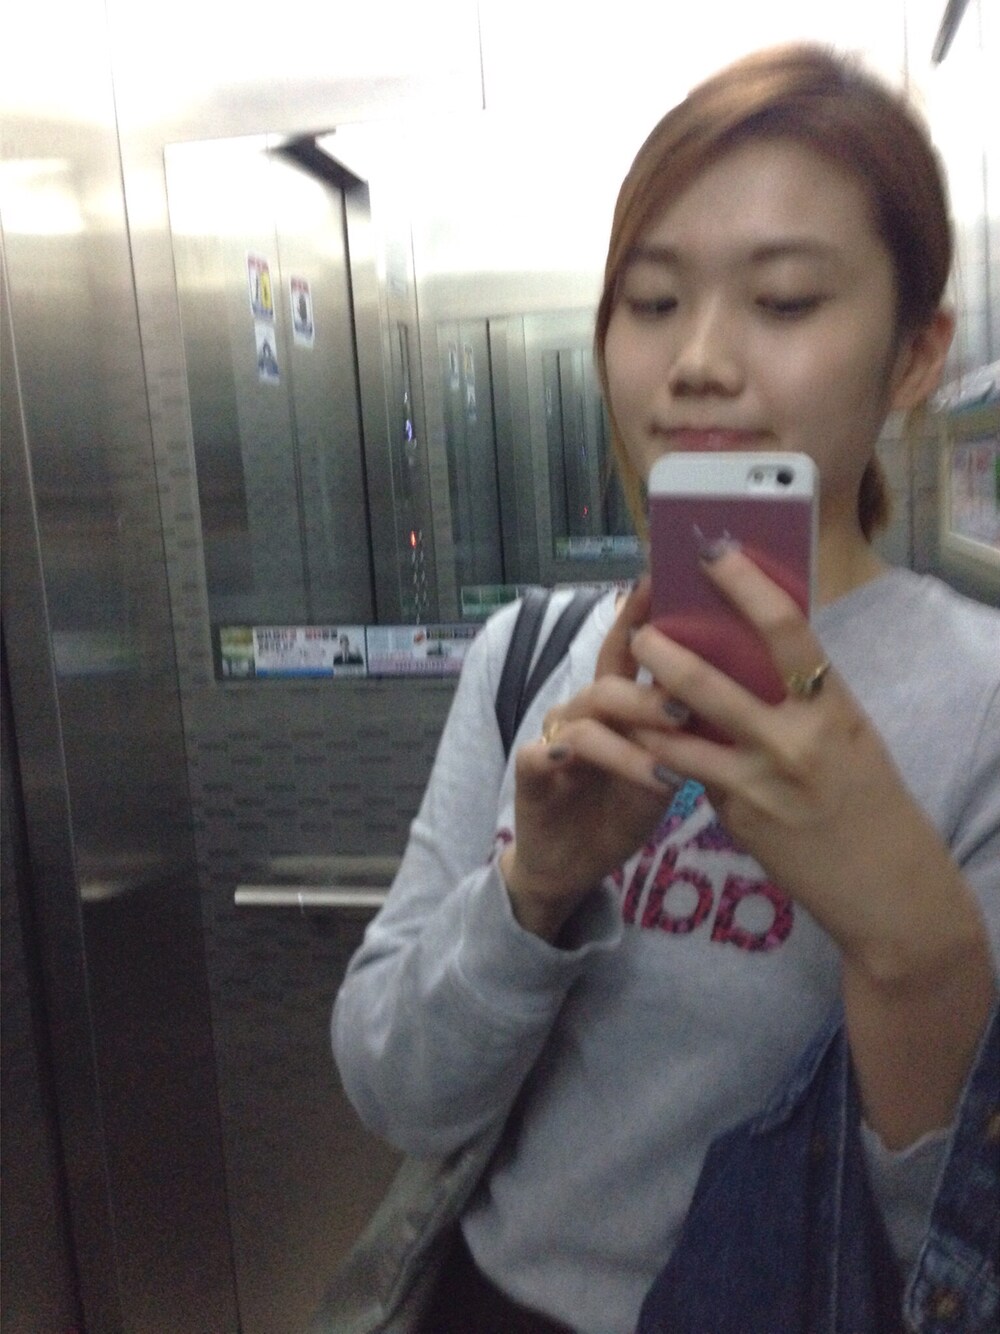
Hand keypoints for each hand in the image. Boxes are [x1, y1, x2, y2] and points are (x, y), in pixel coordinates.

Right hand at [501, 580, 684, 941]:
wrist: (569, 863)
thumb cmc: (621, 809)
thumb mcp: (663, 768)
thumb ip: (685, 730)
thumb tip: (749, 689)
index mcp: (618, 703)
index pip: (632, 648)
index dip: (644, 612)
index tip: (667, 580)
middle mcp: (583, 708)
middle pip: (614, 679)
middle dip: (652, 689)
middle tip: (690, 707)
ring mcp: (554, 737)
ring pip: (588, 714)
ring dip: (630, 735)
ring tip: (667, 760)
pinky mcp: (530, 771)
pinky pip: (546, 753)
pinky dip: (568, 753)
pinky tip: (581, 760)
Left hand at [628, 547, 980, 978]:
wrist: (886, 888)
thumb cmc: (868, 798)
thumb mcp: (848, 734)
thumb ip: (802, 695)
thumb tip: (749, 649)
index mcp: (830, 706)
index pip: (784, 630)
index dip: (744, 584)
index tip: (712, 551)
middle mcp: (792, 740)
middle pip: (707, 682)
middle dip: (661, 651)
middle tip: (639, 631)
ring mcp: (758, 782)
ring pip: (675, 734)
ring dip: (637, 708)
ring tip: (612, 689)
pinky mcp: (734, 817)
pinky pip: (688, 773)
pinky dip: (662, 752)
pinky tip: (640, 742)